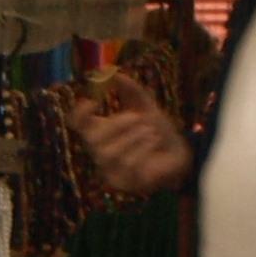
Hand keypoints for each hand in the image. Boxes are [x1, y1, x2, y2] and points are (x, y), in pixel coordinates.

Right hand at [70, 73, 193, 197]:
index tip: (92, 101)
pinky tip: (155, 142)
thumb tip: (113, 72)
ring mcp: (111, 171)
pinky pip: (128, 166)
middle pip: (92, 140)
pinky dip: (143, 150)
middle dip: (116, 125)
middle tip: (138, 117)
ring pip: (110, 154)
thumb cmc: (156, 131)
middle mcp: (100, 153)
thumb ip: (130, 89)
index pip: (77, 124)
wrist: (178, 154)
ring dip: (133, 137)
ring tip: (151, 131)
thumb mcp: (144, 106)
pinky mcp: (126, 183)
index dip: (79, 114)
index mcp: (100, 132)